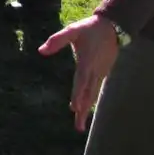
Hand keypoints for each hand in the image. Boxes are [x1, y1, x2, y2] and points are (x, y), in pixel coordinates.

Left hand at [39, 14, 120, 131]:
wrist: (113, 27)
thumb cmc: (89, 28)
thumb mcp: (72, 30)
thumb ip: (56, 40)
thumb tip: (40, 51)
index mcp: (86, 62)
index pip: (80, 81)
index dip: (77, 95)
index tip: (74, 108)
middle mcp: (95, 70)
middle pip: (88, 94)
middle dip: (83, 111)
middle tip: (78, 128)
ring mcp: (101, 72)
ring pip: (93, 94)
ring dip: (87, 108)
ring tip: (81, 123)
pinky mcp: (104, 72)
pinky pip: (97, 89)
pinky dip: (91, 99)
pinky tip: (87, 107)